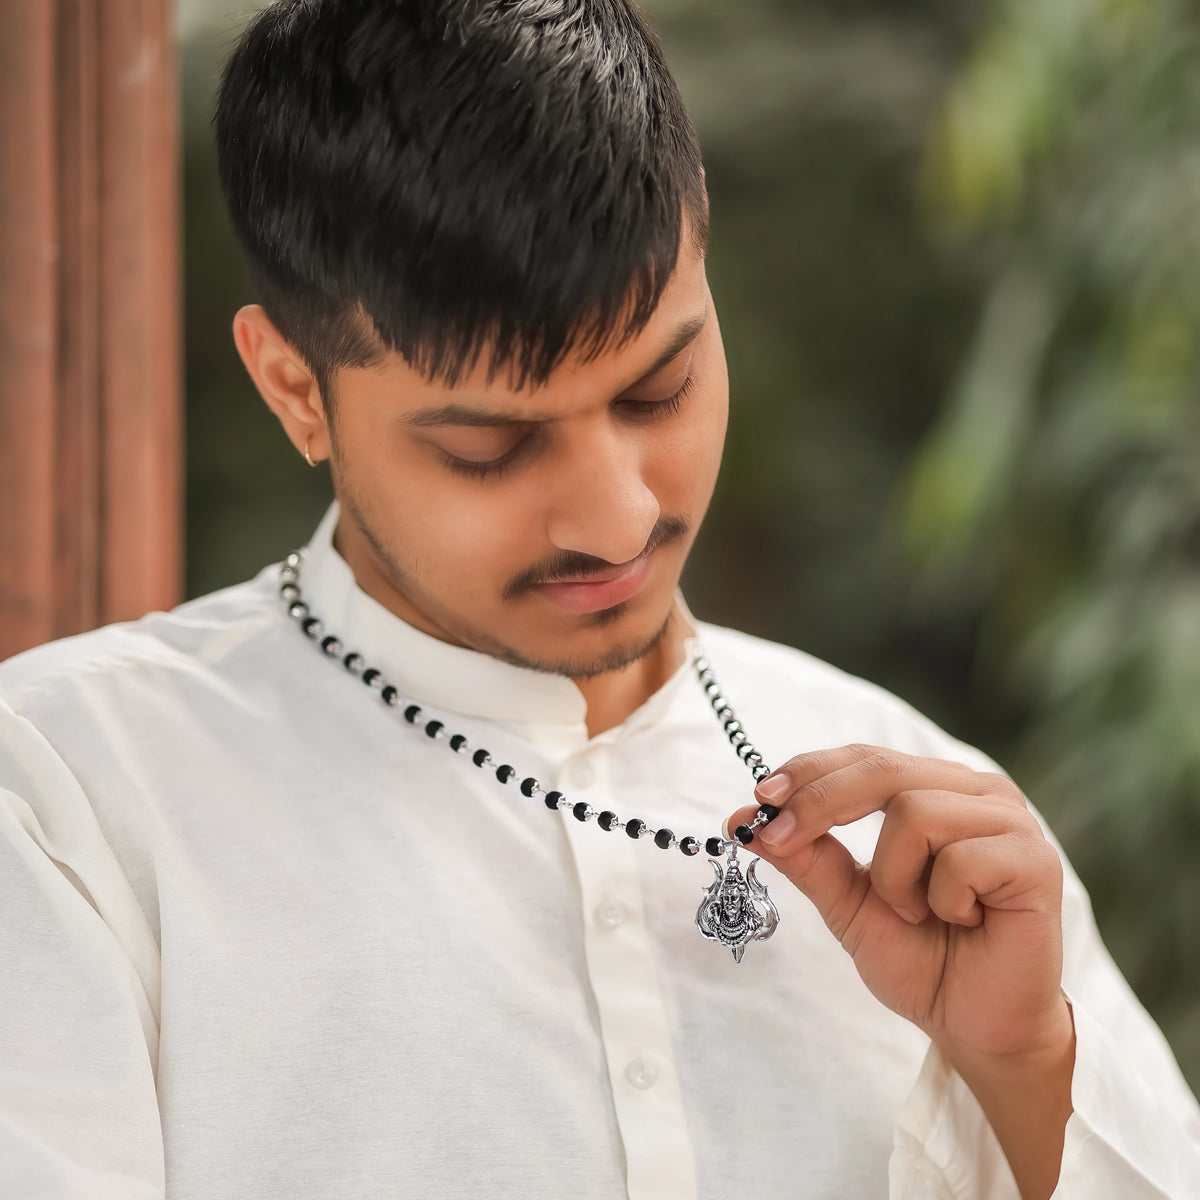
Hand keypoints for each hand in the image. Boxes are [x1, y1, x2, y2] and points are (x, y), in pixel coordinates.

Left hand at [724, 744, 1071, 1063]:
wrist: (976, 1026)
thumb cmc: (921, 959)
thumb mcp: (847, 902)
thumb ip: (805, 856)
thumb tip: (742, 816)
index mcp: (936, 789)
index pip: (864, 758)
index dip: (809, 771)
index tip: (758, 797)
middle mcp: (977, 793)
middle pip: (882, 769)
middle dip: (820, 802)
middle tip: (779, 837)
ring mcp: (1012, 821)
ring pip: (915, 811)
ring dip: (894, 876)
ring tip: (916, 912)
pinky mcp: (1036, 860)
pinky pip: (959, 858)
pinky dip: (941, 899)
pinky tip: (962, 920)